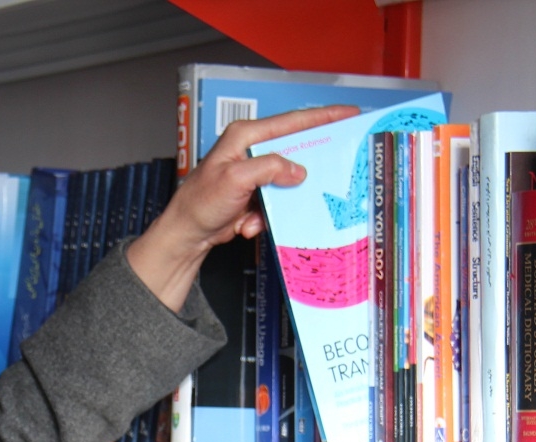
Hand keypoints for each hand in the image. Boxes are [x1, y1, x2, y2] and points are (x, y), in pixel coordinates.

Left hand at [126, 104, 359, 311]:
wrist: (187, 234)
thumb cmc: (200, 203)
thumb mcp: (235, 179)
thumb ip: (268, 168)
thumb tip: (296, 170)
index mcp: (245, 136)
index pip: (291, 122)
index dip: (323, 117)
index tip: (349, 113)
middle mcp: (250, 150)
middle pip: (293, 152)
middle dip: (304, 169)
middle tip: (328, 171)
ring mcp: (253, 173)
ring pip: (286, 183)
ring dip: (276, 204)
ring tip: (256, 214)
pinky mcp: (254, 194)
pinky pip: (275, 203)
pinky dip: (263, 217)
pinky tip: (245, 224)